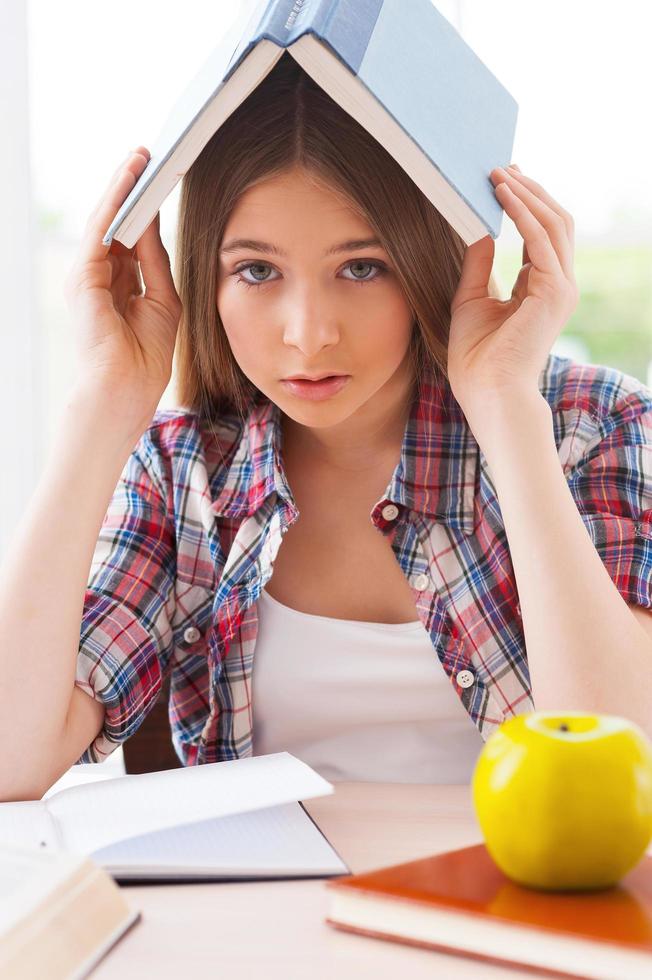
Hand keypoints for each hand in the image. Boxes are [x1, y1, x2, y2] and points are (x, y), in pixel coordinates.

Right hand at [64, 147, 181, 414]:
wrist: (128, 386)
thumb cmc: (147, 353)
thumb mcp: (162, 296)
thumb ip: (155, 259)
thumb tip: (152, 220)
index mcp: (119, 283)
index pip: (130, 236)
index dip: (144, 208)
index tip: (161, 179)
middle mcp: (100, 275)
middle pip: (116, 222)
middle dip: (131, 188)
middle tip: (149, 154)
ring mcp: (88, 274)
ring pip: (105, 219)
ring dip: (122, 185)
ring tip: (141, 155)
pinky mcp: (83, 274)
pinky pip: (101, 228)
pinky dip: (115, 201)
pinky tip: (130, 178)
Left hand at [446, 164, 578, 427]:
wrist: (486, 390)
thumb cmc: (476, 356)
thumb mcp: (472, 298)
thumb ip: (479, 263)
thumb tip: (479, 229)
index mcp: (541, 288)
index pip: (541, 235)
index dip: (523, 204)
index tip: (502, 180)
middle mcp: (557, 285)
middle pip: (554, 222)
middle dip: (529, 191)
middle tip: (501, 167)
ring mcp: (560, 287)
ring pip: (553, 224)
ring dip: (526, 195)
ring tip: (499, 175)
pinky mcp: (554, 291)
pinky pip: (542, 239)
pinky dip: (523, 214)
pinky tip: (503, 197)